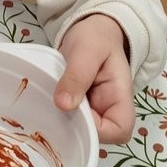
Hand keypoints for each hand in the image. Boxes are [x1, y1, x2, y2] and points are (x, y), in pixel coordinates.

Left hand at [55, 15, 134, 143]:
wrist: (92, 30)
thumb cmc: (96, 37)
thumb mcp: (87, 50)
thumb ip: (77, 76)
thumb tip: (64, 105)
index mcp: (120, 97)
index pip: (119, 130)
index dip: (98, 130)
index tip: (75, 112)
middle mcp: (109, 109)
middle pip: (98, 136)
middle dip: (75, 127)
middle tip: (55, 106)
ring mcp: (94, 109)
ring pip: (81, 130)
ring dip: (64, 121)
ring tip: (48, 101)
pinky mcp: (79, 106)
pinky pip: (70, 119)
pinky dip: (57, 114)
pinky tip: (46, 101)